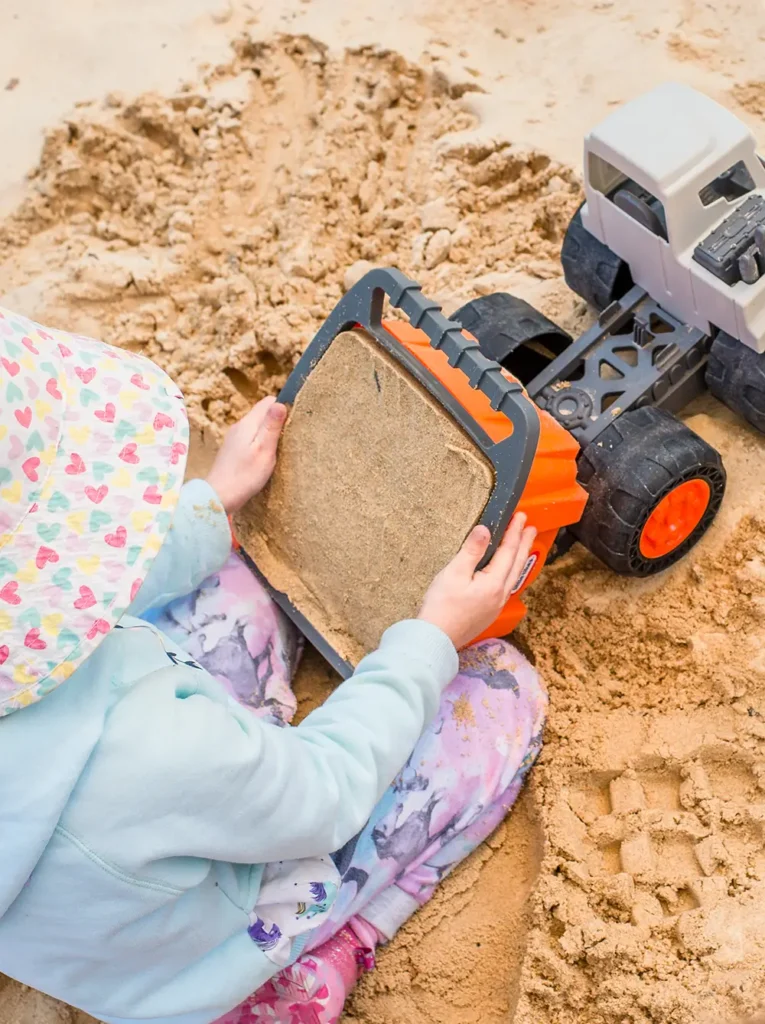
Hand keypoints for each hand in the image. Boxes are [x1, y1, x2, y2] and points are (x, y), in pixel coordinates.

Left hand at [206, 397, 286, 513]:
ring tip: (277, 450)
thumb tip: (280, 403)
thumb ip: (271, 426)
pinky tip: (263, 458)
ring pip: (256, 427)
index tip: (292, 423)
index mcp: (248, 423)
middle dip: (276, 421)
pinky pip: (250, 438)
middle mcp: (239, 426)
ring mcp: (233, 438)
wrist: (218, 496)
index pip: (268, 402)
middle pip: (262, 414)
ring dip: (268, 434)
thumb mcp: (264, 450)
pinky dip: (259, 443)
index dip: (282, 407)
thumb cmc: (245, 476)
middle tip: (288, 439)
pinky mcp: (232, 450)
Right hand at [417, 513, 536, 649]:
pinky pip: (507, 586)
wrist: (436, 639)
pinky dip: (511, 571)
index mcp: (494, 583)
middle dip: (523, 544)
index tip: (521, 516)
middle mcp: (500, 594)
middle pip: (516, 564)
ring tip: (523, 546)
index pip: (508, 551)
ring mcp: (496, 605)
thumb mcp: (454, 573)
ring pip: (514, 575)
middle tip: (531, 528)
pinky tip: (507, 572)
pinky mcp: (488, 612)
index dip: (514, 532)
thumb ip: (472, 550)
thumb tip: (485, 529)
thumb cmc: (442, 606)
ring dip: (519, 558)